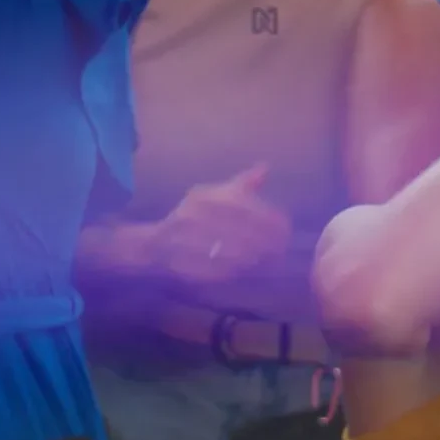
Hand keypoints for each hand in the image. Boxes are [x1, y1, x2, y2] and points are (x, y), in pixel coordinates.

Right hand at [150, 164, 292, 284]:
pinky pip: (219, 270)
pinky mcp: (186, 265)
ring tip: (272, 260)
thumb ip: (241, 185)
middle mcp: (194, 215)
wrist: (154, 245)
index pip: (244, 205)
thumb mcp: (213, 196)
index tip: (285, 228)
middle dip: (266, 240)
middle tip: (282, 248)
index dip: (268, 217)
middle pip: (241, 229)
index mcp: (203, 196)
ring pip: (233, 251)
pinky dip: (239, 271)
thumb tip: (266, 168)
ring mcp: (188, 242)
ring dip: (256, 257)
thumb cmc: (191, 217)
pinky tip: (252, 271)